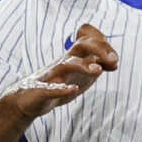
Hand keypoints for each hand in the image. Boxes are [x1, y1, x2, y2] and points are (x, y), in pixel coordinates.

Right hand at [1, 24, 117, 120]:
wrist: (26, 99)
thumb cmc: (55, 84)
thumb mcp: (78, 75)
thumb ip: (93, 67)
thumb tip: (112, 62)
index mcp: (72, 59)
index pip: (88, 42)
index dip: (104, 46)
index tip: (115, 60)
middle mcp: (62, 63)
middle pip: (80, 46)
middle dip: (98, 49)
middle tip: (113, 60)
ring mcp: (51, 76)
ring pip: (66, 64)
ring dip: (83, 66)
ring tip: (97, 70)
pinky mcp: (41, 91)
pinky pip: (51, 88)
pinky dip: (62, 89)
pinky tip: (73, 89)